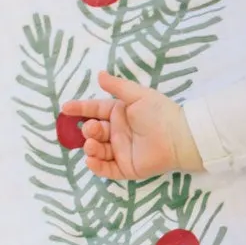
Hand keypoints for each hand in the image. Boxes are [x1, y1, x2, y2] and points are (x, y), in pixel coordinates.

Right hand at [59, 70, 202, 180]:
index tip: (65, 108)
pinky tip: (90, 160)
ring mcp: (122, 151)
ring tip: (91, 144)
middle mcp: (118, 132)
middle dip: (88, 130)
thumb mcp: (137, 95)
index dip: (80, 109)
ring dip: (90, 147)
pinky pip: (107, 170)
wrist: (179, 136)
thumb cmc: (160, 112)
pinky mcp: (127, 168)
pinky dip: (96, 167)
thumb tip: (99, 74)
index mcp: (120, 114)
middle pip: (94, 131)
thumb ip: (117, 86)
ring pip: (98, 151)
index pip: (95, 110)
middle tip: (91, 129)